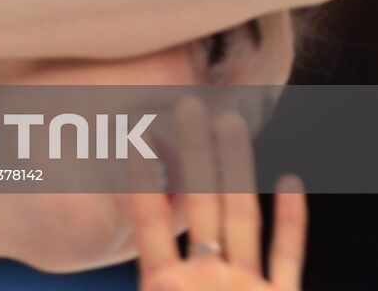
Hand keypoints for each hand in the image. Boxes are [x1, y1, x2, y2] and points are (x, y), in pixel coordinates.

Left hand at [132, 106, 305, 290]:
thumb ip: (150, 283)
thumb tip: (85, 274)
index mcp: (166, 285)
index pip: (149, 223)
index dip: (142, 181)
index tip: (135, 135)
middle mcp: (206, 279)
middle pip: (201, 204)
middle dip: (195, 154)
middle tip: (188, 104)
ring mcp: (245, 287)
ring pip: (243, 218)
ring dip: (238, 170)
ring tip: (231, 122)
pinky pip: (287, 255)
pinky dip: (292, 220)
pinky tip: (289, 179)